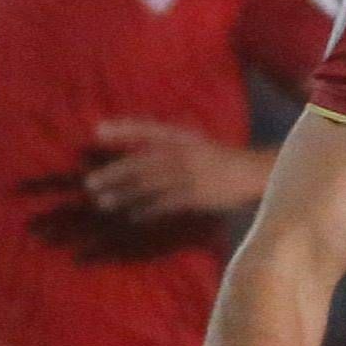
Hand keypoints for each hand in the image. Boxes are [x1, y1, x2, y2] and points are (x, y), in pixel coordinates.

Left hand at [86, 120, 262, 223]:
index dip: (123, 129)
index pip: (147, 129)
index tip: (97, 130)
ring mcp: (189, 175)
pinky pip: (166, 204)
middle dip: (114, 173)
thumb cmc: (222, 159)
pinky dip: (147, 211)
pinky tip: (132, 217)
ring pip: (149, 185)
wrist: (256, 172)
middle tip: (89, 183)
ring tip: (103, 202)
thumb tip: (141, 154)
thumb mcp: (196, 145)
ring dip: (124, 194)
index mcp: (182, 137)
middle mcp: (182, 153)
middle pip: (141, 163)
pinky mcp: (196, 196)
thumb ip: (171, 147)